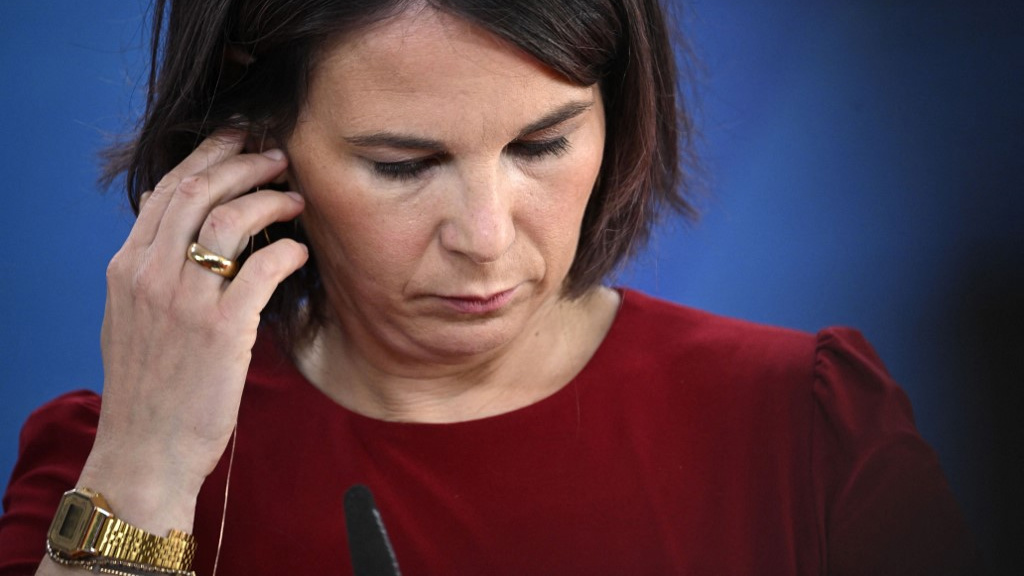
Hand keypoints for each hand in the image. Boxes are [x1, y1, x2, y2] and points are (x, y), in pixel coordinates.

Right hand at [78, 130, 307, 533]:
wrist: (145, 449)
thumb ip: (148, 270)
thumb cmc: (148, 387)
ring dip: (269, 199)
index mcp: (127, 268)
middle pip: (199, 192)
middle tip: (278, 156)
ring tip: (295, 198)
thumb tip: (168, 223)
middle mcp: (150, 275)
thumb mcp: (130, 319)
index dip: (206, 156)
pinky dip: (286, 251)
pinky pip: (262, 268)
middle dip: (243, 163)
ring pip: (230, 219)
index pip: (167, 191)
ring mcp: (184, 300)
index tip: (237, 139)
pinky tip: (299, 251)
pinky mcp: (221, 330)